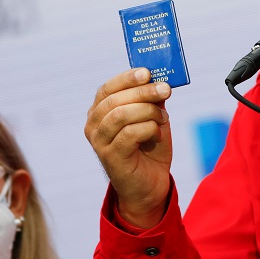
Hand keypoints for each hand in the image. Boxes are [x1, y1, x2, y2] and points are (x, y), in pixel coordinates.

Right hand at [85, 68, 173, 227]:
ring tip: (163, 118)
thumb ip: (152, 99)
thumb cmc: (149, 149)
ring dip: (148, 111)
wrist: (150, 186)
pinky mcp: (111, 157)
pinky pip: (130, 133)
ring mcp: (100, 143)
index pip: (107, 89)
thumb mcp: (152, 118)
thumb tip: (159, 78)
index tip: (147, 72)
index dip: (126, 78)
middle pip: (115, 100)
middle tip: (165, 89)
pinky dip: (149, 129)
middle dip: (144, 91)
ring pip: (121, 114)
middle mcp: (94, 126)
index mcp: (99, 113)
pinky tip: (157, 135)